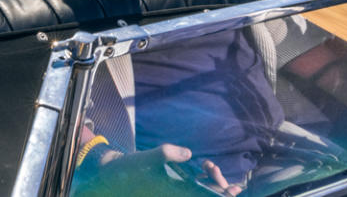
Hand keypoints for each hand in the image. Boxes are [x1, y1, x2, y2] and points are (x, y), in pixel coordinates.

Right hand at [72, 144, 240, 196]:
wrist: (111, 176)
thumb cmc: (128, 169)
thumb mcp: (146, 158)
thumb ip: (167, 153)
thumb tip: (189, 154)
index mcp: (176, 192)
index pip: (204, 196)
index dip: (222, 195)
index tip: (234, 188)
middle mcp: (178, 194)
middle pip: (206, 195)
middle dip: (219, 185)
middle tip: (213, 167)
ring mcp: (176, 191)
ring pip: (201, 191)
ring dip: (211, 181)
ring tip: (210, 166)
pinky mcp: (172, 187)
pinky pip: (193, 186)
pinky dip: (201, 179)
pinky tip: (202, 167)